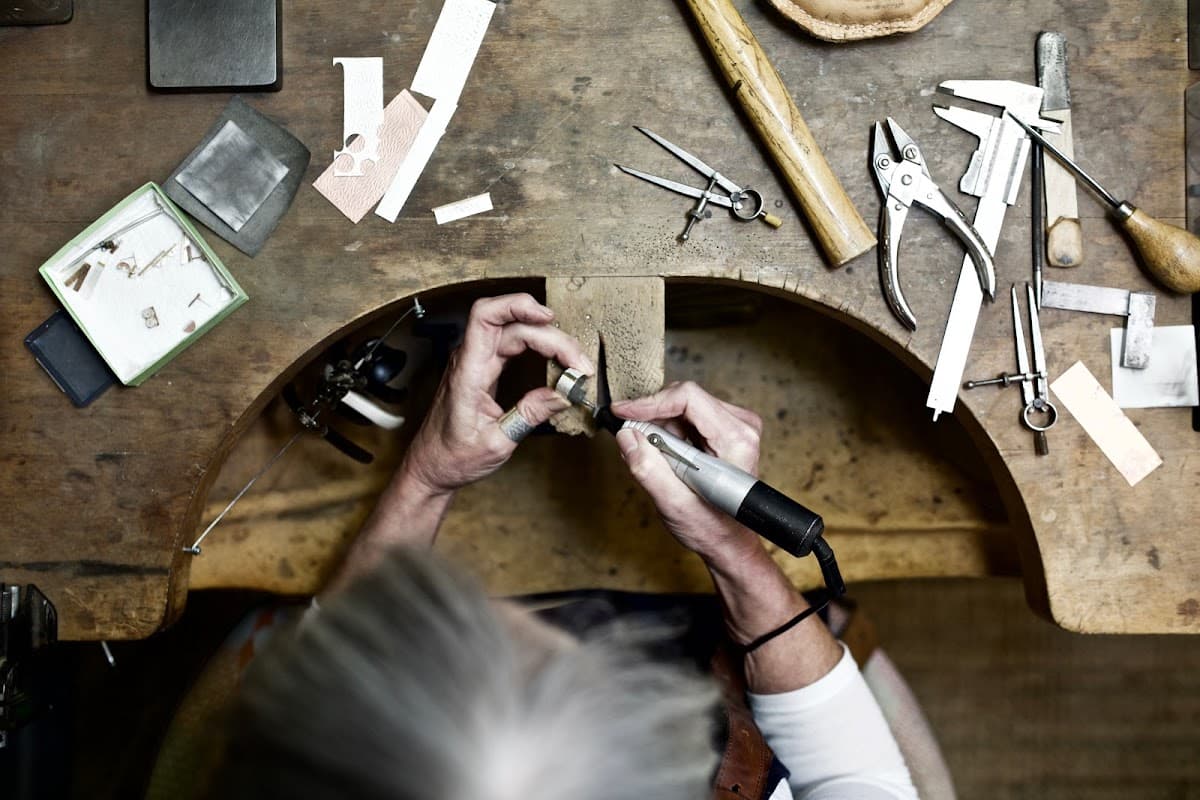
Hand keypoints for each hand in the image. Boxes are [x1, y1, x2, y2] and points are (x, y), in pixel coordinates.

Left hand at [402, 293, 592, 495]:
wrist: (431, 466)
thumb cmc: (452, 456)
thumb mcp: (497, 443)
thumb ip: (530, 414)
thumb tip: (563, 393)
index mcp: (467, 372)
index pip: (485, 317)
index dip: (517, 306)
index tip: (549, 318)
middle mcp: (470, 360)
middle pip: (513, 324)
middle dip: (551, 337)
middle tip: (578, 364)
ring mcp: (476, 361)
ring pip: (515, 331)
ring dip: (548, 339)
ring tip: (573, 361)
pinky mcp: (484, 367)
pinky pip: (513, 344)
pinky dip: (538, 347)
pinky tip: (556, 359)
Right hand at [610, 381, 763, 561]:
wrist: (730, 542)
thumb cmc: (712, 527)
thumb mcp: (673, 504)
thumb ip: (648, 469)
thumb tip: (626, 436)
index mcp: (735, 438)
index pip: (688, 397)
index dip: (650, 402)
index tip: (622, 413)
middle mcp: (740, 426)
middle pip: (684, 399)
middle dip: (654, 418)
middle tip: (634, 441)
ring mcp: (734, 426)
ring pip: (683, 406)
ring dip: (661, 427)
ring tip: (656, 457)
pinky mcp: (725, 431)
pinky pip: (688, 417)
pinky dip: (669, 432)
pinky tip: (667, 456)